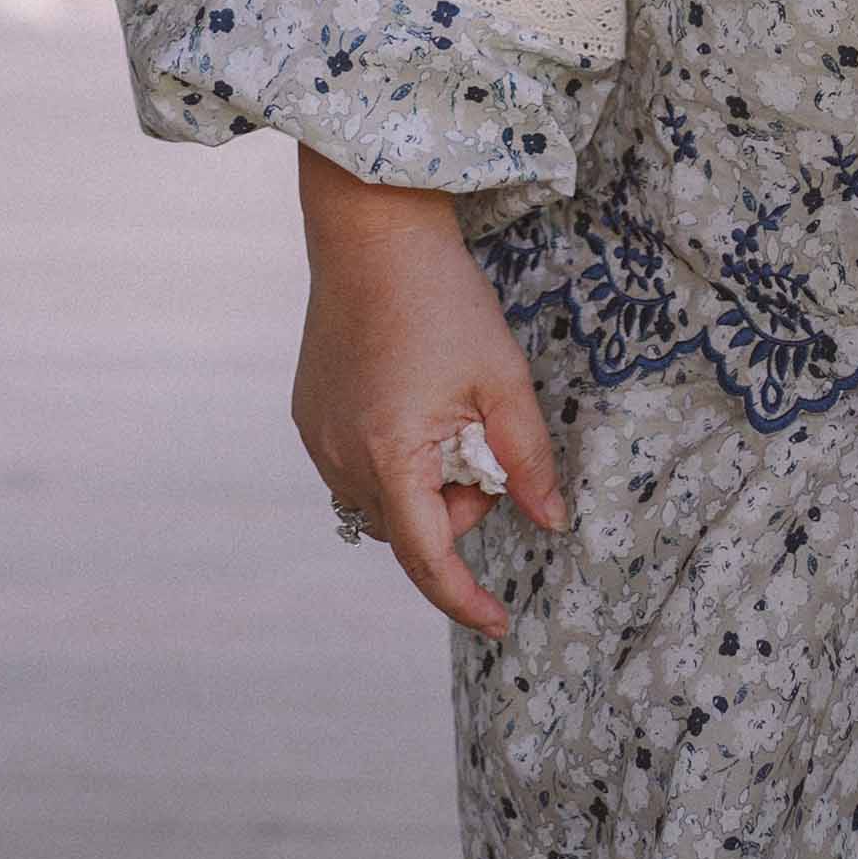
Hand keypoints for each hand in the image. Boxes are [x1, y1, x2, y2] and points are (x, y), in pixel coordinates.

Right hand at [292, 148, 565, 640]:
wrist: (373, 234)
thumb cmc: (443, 300)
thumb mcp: (502, 378)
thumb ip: (527, 458)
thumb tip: (549, 522)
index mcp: (390, 457)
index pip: (428, 559)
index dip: (464, 599)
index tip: (498, 624)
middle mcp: (342, 460)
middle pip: (410, 529)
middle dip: (457, 509)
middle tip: (485, 443)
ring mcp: (318, 439)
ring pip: (381, 502)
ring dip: (423, 486)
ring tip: (449, 416)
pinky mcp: (308, 416)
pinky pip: (355, 469)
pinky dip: (393, 462)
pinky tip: (414, 403)